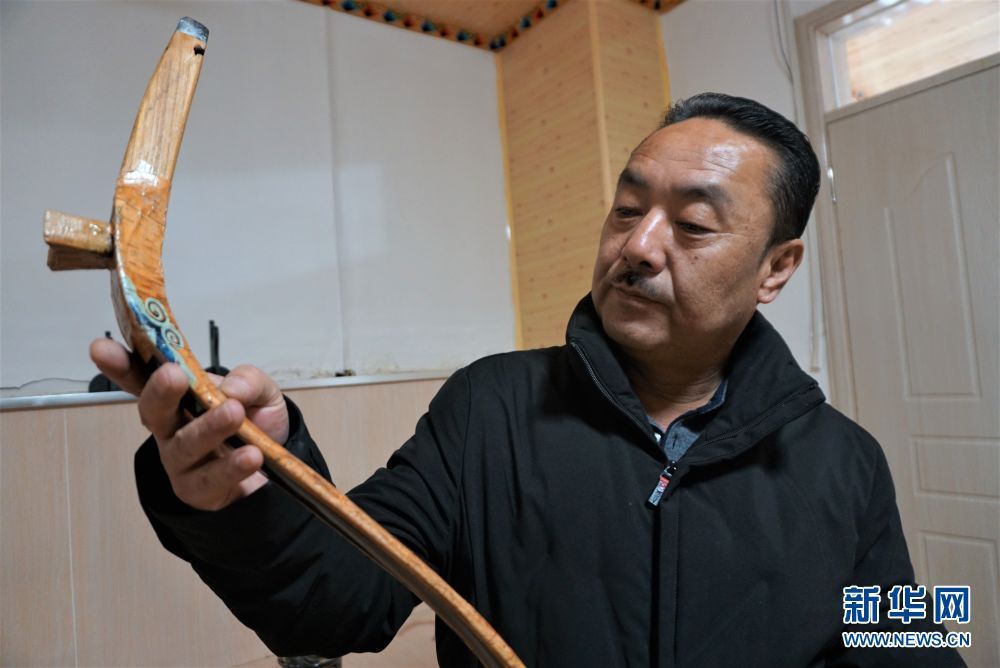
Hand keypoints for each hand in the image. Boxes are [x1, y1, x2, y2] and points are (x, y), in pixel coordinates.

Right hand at [90, 338, 288, 509]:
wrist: (273, 466)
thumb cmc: (252, 420)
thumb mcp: (259, 391)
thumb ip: (248, 382)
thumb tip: (231, 389)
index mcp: (178, 397)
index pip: (143, 378)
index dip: (120, 365)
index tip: (100, 348)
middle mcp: (170, 427)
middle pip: (155, 411)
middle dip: (160, 393)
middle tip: (172, 376)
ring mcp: (180, 460)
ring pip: (186, 445)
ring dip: (208, 428)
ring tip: (232, 412)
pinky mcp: (198, 489)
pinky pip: (212, 478)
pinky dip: (232, 466)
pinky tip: (250, 456)